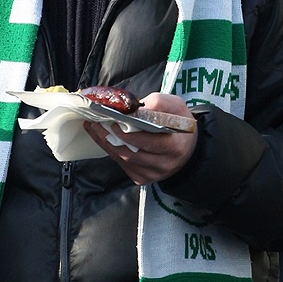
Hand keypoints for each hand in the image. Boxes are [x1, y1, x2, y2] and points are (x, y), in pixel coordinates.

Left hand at [83, 92, 197, 185]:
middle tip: (95, 123)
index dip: (130, 134)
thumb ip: (158, 104)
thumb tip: (134, 108)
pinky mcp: (143, 178)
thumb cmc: (180, 124)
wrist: (188, 147)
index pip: (149, 143)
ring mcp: (153, 174)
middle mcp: (164, 164)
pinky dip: (112, 151)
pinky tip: (104, 139)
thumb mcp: (177, 107)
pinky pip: (123, 165)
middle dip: (110, 137)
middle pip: (131, 153)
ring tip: (94, 128)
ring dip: (106, 144)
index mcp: (175, 147)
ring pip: (124, 160)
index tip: (114, 122)